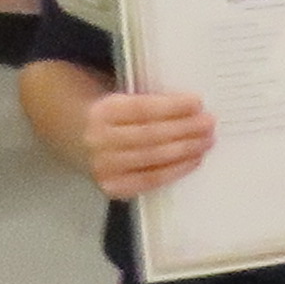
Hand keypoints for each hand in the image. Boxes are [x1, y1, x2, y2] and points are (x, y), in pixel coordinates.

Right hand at [79, 86, 217, 198]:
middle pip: (150, 135)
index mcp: (103, 110)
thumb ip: (149, 100)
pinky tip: (192, 161)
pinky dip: (174, 171)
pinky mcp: (111, 186)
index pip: (142, 109)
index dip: (172, 107)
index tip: (197, 103)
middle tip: (209, 124)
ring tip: (206, 142)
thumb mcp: (122, 97)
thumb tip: (193, 106)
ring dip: (185, 151)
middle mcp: (100, 140)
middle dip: (185, 130)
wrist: (75, 135)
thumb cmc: (111, 113)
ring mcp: (104, 166)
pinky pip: (148, 181)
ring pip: (152, 159)